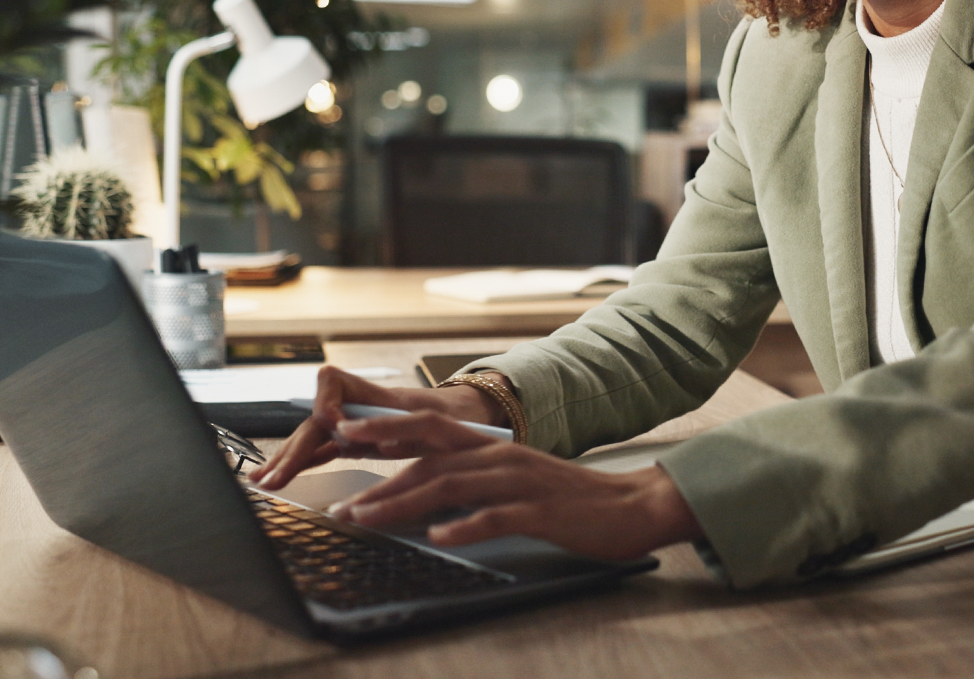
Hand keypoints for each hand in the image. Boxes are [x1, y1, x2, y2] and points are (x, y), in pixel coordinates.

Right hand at [248, 365, 503, 488]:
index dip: (326, 406)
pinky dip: (302, 463)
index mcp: (373, 392)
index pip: (332, 383)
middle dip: (292, 449)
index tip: (335, 430)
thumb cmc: (448, 414)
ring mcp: (351, 423)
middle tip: (272, 478)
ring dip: (286, 460)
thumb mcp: (431, 418)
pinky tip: (280, 476)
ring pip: (311, 437)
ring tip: (260, 481)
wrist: (461, 419)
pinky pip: (320, 450)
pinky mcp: (353, 441)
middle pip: (314, 420)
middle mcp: (355, 404)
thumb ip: (396, 425)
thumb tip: (360, 436)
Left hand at [323, 410, 703, 559]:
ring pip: (451, 486)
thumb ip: (476, 483)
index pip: (429, 434)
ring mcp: (519, 481)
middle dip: (381, 477)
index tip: (344, 440)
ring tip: (369, 520)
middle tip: (343, 501)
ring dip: (404, 504)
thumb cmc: (569, 499)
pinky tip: (439, 538)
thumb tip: (428, 499)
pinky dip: (464, 527)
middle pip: (430, 458)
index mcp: (493, 448)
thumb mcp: (516, 482)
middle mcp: (501, 457)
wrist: (630, 505)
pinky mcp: (539, 510)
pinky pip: (495, 516)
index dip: (386, 435)